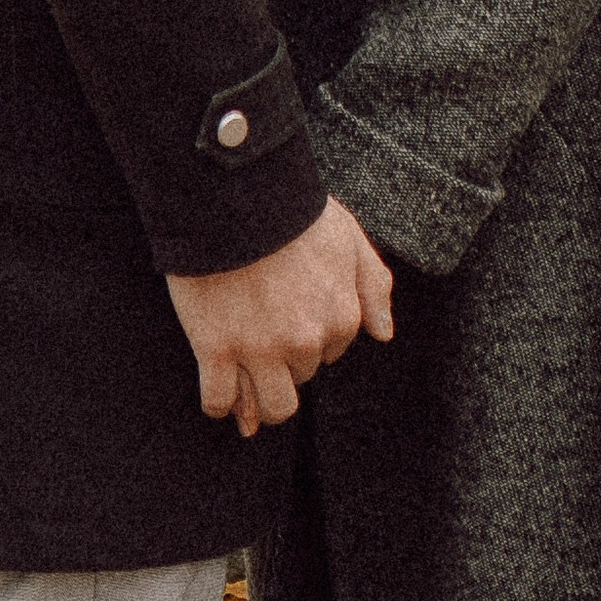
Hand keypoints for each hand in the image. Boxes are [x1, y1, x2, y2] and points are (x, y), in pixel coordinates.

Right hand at [167, 197, 394, 436]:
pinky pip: (219, 401)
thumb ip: (372, 285)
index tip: (291, 313)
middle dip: (287, 361)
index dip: (311, 335)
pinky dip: (219, 404)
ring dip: (261, 400)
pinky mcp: (217, 350)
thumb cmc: (292, 211)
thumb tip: (383, 334)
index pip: (331, 354)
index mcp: (340, 318)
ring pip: (272, 407)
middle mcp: (306, 342)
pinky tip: (221, 392)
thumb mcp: (348, 237)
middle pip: (301, 378)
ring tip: (247, 381)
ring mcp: (261, 350)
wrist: (235, 193)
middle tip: (264, 330)